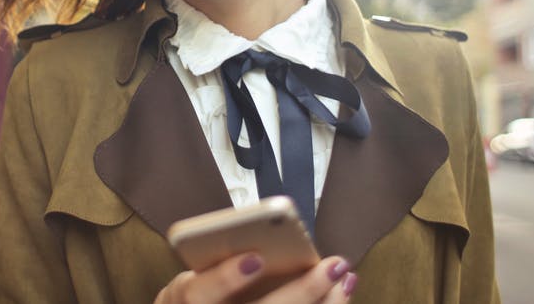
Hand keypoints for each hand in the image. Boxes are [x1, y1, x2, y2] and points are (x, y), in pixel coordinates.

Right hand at [154, 253, 357, 303]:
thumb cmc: (201, 294)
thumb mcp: (194, 272)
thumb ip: (218, 256)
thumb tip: (266, 236)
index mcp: (189, 300)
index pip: (198, 294)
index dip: (226, 278)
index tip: (256, 257)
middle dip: (303, 292)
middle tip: (333, 265)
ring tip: (344, 277)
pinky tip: (340, 293)